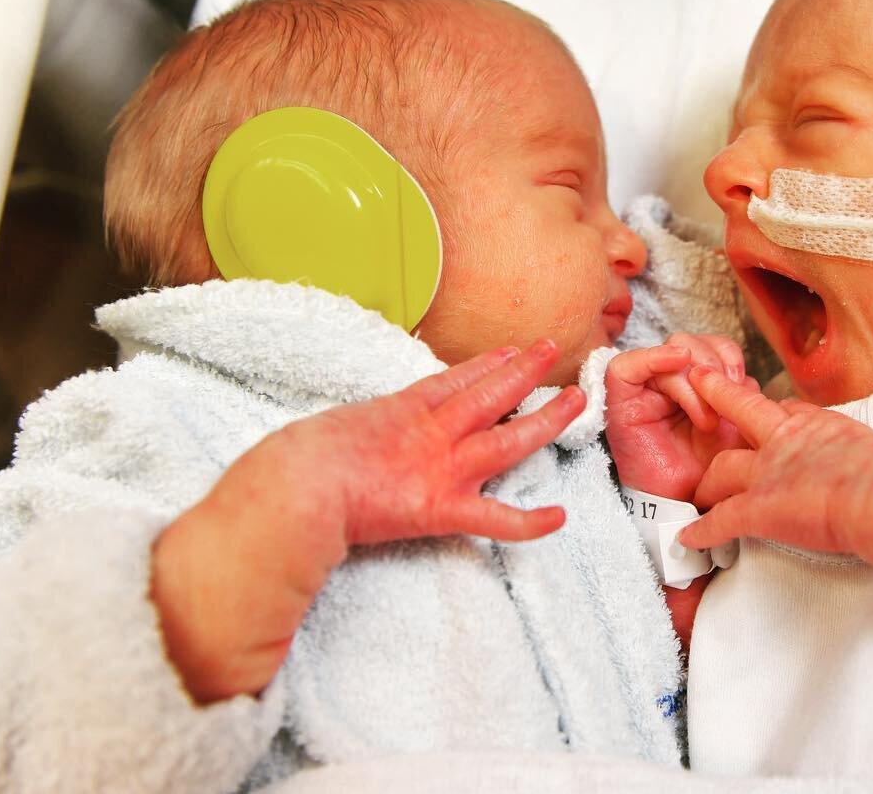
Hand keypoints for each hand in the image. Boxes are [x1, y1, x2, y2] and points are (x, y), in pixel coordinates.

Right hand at [151, 339, 581, 703]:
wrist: (294, 488)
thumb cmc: (294, 461)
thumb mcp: (329, 431)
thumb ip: (357, 433)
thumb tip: (353, 440)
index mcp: (402, 409)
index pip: (454, 379)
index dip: (485, 364)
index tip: (508, 350)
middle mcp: (432, 432)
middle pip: (491, 395)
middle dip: (525, 372)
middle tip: (554, 350)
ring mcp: (441, 468)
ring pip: (509, 439)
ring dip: (546, 419)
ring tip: (577, 400)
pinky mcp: (440, 509)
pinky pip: (495, 518)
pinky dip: (528, 522)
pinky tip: (560, 517)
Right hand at [604, 334, 754, 500]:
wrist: (684, 504)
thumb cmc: (706, 468)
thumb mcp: (734, 427)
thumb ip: (740, 396)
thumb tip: (743, 378)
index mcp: (697, 382)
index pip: (711, 344)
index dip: (728, 355)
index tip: (742, 381)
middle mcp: (669, 378)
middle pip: (691, 342)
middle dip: (713, 366)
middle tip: (724, 405)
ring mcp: (644, 387)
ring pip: (670, 350)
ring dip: (694, 379)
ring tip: (706, 418)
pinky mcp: (620, 399)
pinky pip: (627, 365)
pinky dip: (654, 358)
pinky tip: (677, 362)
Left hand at [679, 365, 872, 554]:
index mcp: (820, 426)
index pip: (787, 410)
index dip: (772, 413)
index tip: (767, 415)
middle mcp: (786, 441)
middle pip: (743, 413)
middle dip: (719, 400)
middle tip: (702, 392)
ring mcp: (768, 473)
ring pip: (722, 468)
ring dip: (707, 482)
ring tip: (695, 493)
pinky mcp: (758, 508)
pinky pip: (720, 519)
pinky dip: (702, 530)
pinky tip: (687, 538)